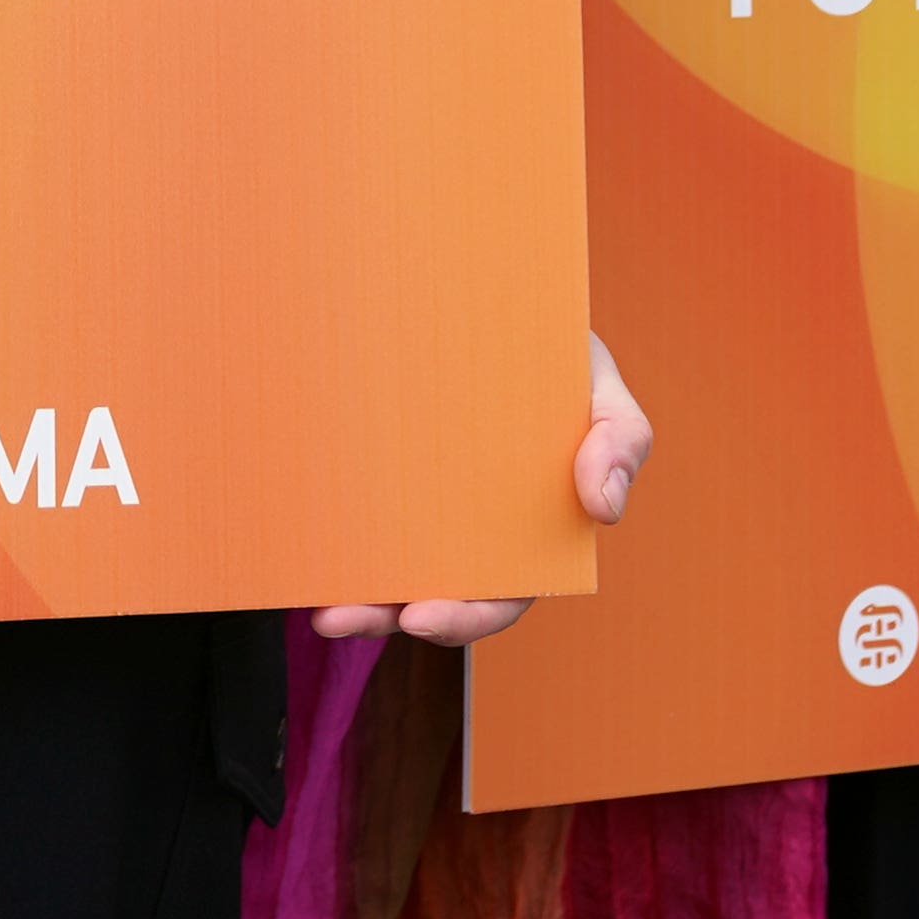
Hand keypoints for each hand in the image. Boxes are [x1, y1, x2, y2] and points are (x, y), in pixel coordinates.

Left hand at [313, 333, 648, 646]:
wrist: (504, 300)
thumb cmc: (560, 356)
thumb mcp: (604, 391)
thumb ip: (621, 441)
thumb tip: (602, 507)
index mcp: (528, 532)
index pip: (499, 593)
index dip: (463, 616)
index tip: (420, 616)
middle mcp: (471, 530)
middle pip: (430, 592)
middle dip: (383, 614)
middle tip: (337, 618)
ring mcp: (419, 500)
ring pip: (383, 561)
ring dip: (348, 591)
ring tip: (312, 602)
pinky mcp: (379, 467)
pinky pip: (351, 509)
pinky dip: (327, 531)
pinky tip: (297, 539)